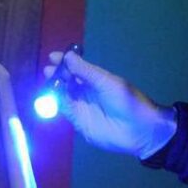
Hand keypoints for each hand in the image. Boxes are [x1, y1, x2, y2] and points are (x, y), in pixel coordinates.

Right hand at [43, 51, 175, 158]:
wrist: (139, 131)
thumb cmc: (128, 102)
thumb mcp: (108, 83)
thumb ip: (87, 72)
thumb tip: (68, 56)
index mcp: (95, 79)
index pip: (75, 67)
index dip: (64, 62)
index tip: (53, 57)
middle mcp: (86, 91)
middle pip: (66, 81)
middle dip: (56, 75)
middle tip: (49, 71)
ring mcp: (81, 106)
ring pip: (62, 95)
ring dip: (54, 88)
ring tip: (48, 83)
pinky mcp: (78, 121)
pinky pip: (64, 110)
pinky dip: (55, 104)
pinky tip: (50, 98)